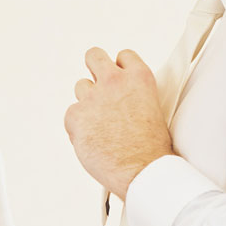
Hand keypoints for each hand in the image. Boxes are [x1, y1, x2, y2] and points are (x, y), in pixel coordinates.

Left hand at [64, 47, 172, 199]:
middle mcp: (114, 81)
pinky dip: (78, 126)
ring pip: (81, 87)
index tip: (119, 79)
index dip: (120, 69)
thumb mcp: (153, 109)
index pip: (123, 56)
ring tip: (100, 125)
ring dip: (87, 102)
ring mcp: (93, 97)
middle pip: (94, 56)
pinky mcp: (75, 115)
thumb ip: (134, 95)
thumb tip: (123, 98)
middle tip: (98, 85)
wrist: (142, 170)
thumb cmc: (151, 148)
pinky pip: (71, 114)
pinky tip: (93, 139)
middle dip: (94, 67)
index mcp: (139, 77)